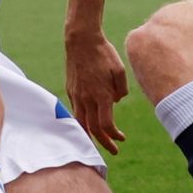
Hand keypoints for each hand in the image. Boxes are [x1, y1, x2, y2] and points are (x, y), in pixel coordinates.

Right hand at [65, 29, 128, 154]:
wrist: (81, 40)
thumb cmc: (103, 53)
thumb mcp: (120, 70)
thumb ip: (121, 89)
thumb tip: (116, 101)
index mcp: (101, 94)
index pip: (106, 124)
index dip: (113, 135)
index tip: (121, 138)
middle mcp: (87, 98)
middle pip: (93, 128)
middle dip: (104, 142)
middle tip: (113, 151)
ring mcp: (77, 95)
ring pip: (81, 123)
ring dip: (90, 136)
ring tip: (98, 143)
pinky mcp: (71, 90)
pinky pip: (76, 110)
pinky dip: (83, 120)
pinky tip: (90, 122)